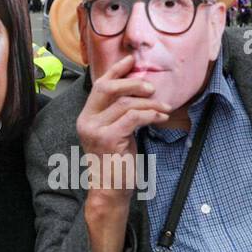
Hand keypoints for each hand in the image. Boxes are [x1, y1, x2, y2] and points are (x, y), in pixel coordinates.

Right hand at [75, 53, 169, 203]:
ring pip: (126, 103)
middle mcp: (87, 121)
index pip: (100, 85)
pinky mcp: (108, 139)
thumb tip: (140, 91)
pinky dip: (150, 115)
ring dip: (149, 104)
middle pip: (108, 88)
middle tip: (151, 87)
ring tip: (164, 109)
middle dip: (132, 82)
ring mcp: (96, 130)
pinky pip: (133, 117)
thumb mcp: (117, 133)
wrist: (110, 191)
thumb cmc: (116, 163)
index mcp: (87, 117)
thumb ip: (121, 113)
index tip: (132, 60)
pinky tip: (160, 118)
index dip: (116, 70)